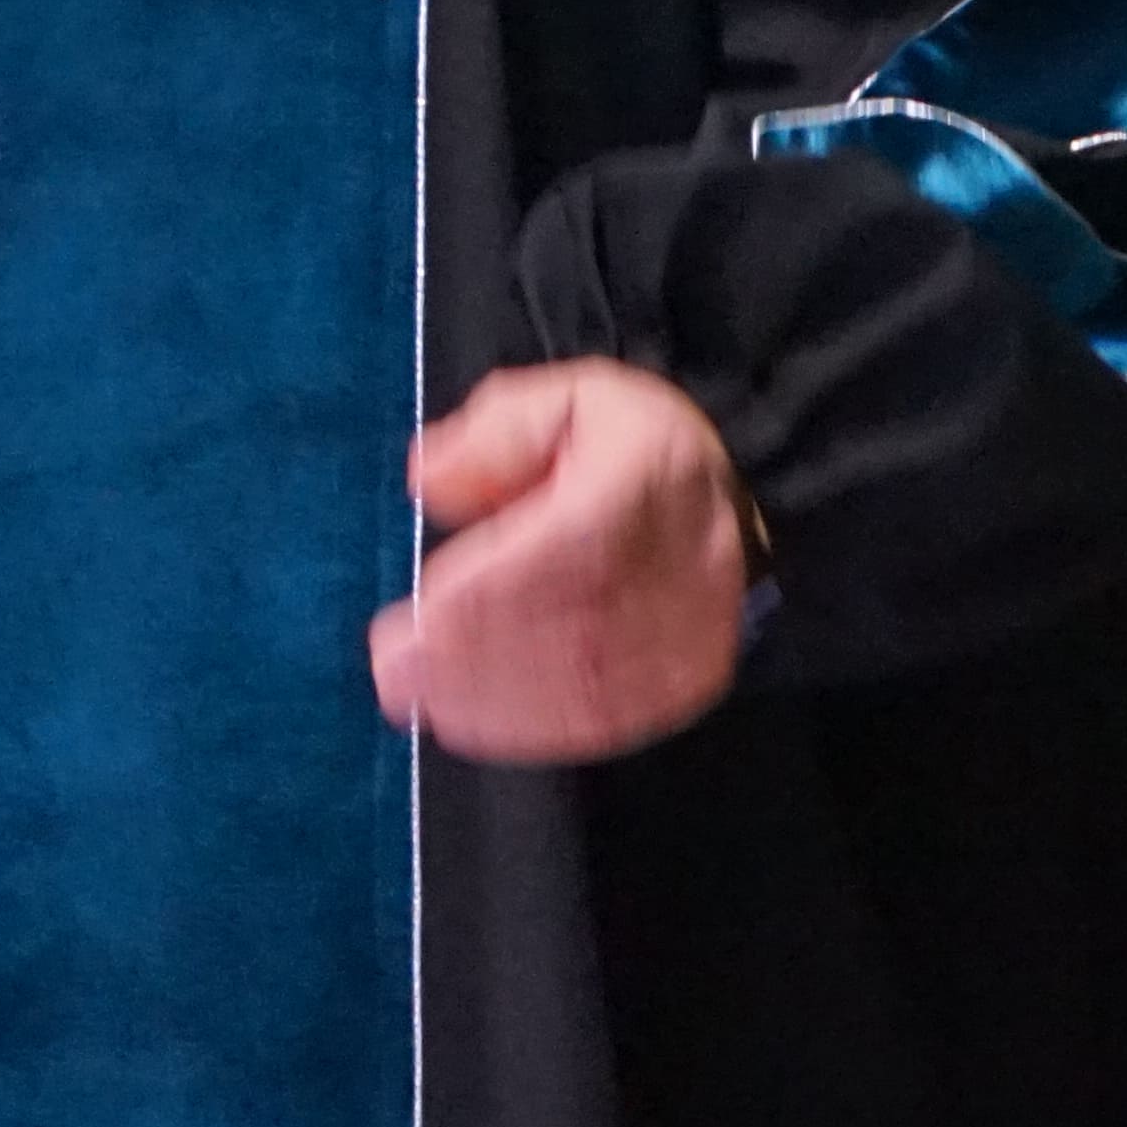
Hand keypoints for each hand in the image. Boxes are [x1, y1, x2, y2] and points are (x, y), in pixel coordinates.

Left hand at [369, 360, 749, 764]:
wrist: (729, 499)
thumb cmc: (632, 448)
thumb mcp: (568, 399)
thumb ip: (495, 434)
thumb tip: (430, 482)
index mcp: (644, 476)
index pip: (566, 544)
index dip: (486, 592)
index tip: (412, 621)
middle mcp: (679, 559)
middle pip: (573, 624)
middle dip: (475, 659)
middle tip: (396, 679)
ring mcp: (694, 626)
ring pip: (592, 680)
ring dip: (500, 702)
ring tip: (426, 704)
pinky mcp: (693, 672)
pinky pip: (617, 713)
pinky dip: (543, 728)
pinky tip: (484, 726)